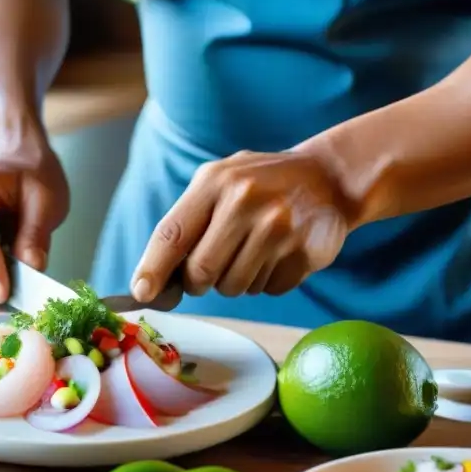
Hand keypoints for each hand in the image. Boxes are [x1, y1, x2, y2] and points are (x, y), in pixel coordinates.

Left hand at [130, 150, 348, 299]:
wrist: (328, 178)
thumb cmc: (261, 184)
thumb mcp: (221, 181)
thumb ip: (188, 221)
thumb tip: (151, 279)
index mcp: (216, 182)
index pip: (172, 234)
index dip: (153, 269)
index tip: (142, 293)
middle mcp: (245, 202)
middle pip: (201, 272)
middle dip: (199, 281)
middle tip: (210, 270)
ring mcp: (279, 228)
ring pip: (235, 287)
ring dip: (236, 281)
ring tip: (253, 251)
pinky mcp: (305, 253)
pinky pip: (268, 291)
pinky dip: (267, 281)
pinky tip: (279, 254)